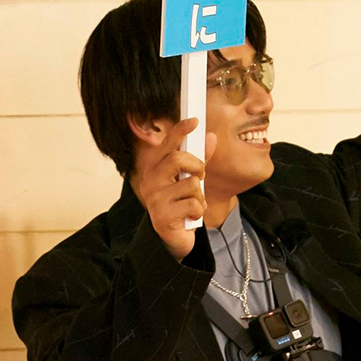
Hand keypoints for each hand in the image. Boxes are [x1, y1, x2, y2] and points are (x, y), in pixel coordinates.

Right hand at [131, 117, 214, 260]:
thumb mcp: (191, 181)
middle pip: (178, 158)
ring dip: (199, 195)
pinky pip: (194, 204)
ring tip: (192, 203)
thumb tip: (211, 137)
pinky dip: (199, 211)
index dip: (180, 130)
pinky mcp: (163, 217)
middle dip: (197, 165)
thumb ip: (200, 160)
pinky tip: (191, 217)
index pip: (167, 144)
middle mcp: (150, 182)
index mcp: (154, 169)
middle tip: (200, 175)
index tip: (195, 120)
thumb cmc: (180, 206)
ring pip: (190, 183)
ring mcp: (154, 199)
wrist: (172, 240)